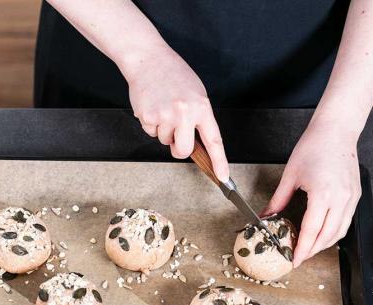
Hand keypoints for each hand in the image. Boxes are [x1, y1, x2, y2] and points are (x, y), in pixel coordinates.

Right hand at [121, 45, 228, 180]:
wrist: (148, 58)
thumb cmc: (173, 74)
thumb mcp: (196, 93)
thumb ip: (198, 117)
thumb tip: (194, 142)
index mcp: (201, 107)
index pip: (214, 140)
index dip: (220, 161)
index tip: (224, 177)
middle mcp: (185, 113)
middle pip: (183, 150)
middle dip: (177, 148)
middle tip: (175, 136)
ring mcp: (166, 115)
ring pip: (164, 140)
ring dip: (162, 130)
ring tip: (162, 107)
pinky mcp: (148, 116)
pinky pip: (150, 132)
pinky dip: (150, 123)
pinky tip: (152, 106)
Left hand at [263, 120, 360, 267]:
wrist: (336, 130)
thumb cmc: (313, 147)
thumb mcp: (290, 176)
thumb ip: (278, 200)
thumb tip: (266, 217)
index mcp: (323, 194)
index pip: (311, 231)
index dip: (302, 249)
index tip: (294, 260)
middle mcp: (341, 198)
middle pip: (327, 236)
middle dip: (313, 251)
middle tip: (299, 257)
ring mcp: (351, 198)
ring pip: (340, 232)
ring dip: (324, 244)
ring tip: (309, 248)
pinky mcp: (355, 195)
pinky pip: (346, 221)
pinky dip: (334, 232)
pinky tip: (323, 234)